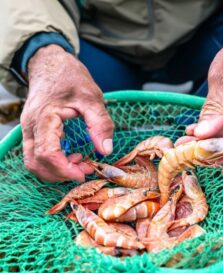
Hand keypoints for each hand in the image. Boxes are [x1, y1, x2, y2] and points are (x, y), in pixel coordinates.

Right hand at [21, 45, 113, 181]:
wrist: (51, 63)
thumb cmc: (70, 77)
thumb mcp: (92, 97)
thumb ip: (100, 124)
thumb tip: (106, 150)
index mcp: (44, 117)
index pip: (47, 153)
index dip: (65, 169)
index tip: (84, 173)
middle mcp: (31, 126)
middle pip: (37, 162)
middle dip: (61, 173)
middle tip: (85, 168)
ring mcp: (29, 128)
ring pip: (33, 161)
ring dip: (55, 170)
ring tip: (79, 162)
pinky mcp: (33, 130)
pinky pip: (36, 154)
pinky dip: (52, 162)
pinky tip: (71, 156)